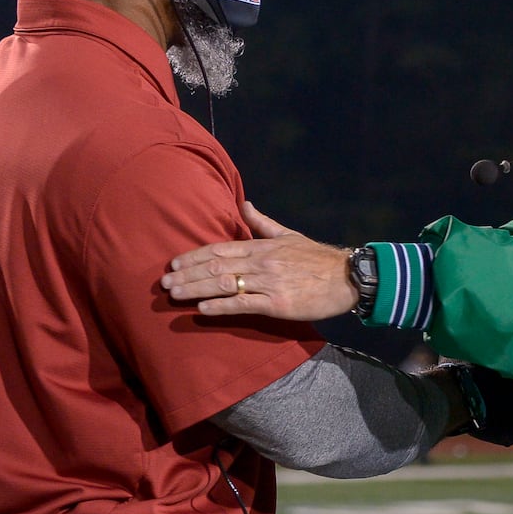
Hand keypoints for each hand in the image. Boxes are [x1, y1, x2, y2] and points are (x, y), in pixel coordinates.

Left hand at [160, 201, 357, 319]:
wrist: (347, 278)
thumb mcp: (289, 235)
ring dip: (196, 290)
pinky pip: (243, 305)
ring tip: (175, 295)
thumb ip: (262, 223)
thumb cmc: (318, 258)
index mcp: (262, 246)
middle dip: (187, 275)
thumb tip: (244, 204)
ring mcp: (269, 283)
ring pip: (224, 285)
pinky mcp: (278, 304)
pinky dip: (221, 306)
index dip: (194, 256)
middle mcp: (262, 262)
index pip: (220, 248)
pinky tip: (203, 309)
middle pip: (216, 266)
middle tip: (164, 283)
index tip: (174, 263)